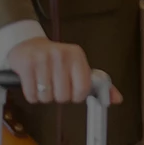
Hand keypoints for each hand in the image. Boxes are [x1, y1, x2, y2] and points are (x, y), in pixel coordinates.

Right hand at [6, 38, 122, 104]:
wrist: (29, 45)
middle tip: (55, 84)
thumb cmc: (57, 60)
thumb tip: (117, 99)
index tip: (72, 91)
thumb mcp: (78, 67)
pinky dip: (32, 95)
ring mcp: (42, 60)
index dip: (76, 96)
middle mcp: (61, 55)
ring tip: (44, 82)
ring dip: (44, 96)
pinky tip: (34, 83)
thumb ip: (99, 85)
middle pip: (63, 96)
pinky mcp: (26, 66)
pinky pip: (31, 95)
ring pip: (46, 97)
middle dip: (59, 96)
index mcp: (77, 55)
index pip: (83, 88)